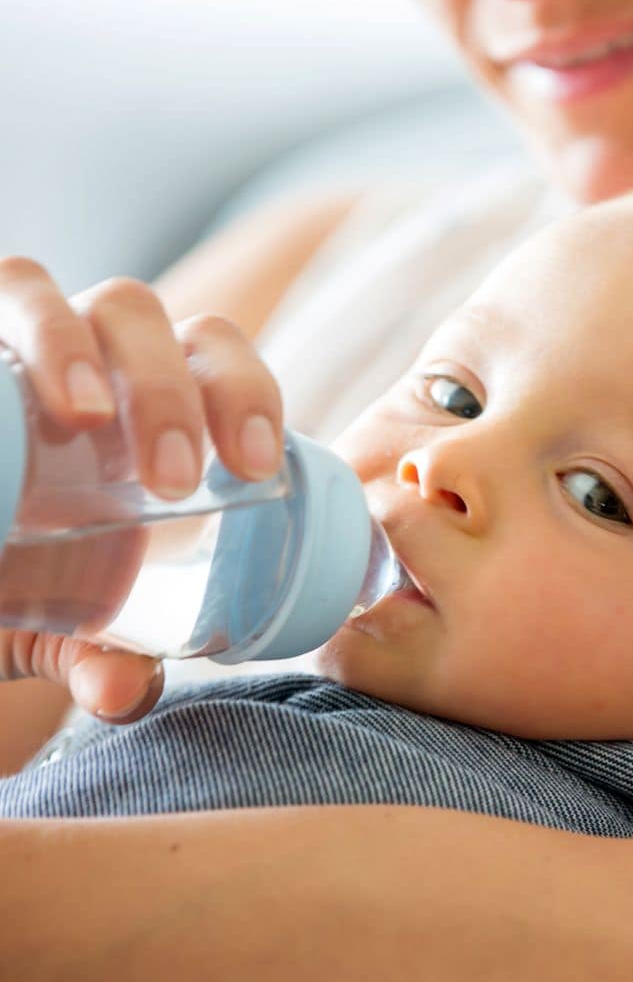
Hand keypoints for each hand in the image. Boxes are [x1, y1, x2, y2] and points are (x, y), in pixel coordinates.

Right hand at [0, 256, 284, 720]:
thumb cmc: (12, 578)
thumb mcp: (54, 626)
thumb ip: (96, 655)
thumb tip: (125, 692)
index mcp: (146, 408)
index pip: (218, 361)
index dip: (248, 395)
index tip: (257, 471)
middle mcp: (86, 358)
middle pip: (146, 321)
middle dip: (170, 388)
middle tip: (175, 479)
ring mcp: (15, 340)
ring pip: (50, 290)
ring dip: (73, 344)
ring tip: (86, 416)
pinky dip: (4, 319)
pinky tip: (1, 375)